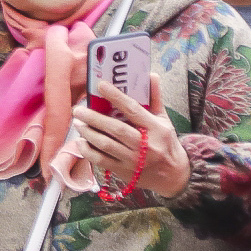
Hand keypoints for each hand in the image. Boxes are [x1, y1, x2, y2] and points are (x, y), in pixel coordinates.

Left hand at [75, 74, 190, 198]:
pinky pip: (102, 161)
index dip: (116, 96)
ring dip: (88, 133)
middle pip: (116, 129)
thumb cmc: (166, 143)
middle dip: (94, 118)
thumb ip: (155, 98)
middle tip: (78, 110)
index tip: (100, 85)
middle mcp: (145, 145)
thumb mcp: (164, 120)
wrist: (173, 175)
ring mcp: (134, 160)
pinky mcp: (124, 172)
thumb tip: (151, 75)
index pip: (133, 110)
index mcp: (156, 129)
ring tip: (78, 123)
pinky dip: (88, 151)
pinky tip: (80, 142)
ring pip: (106, 145)